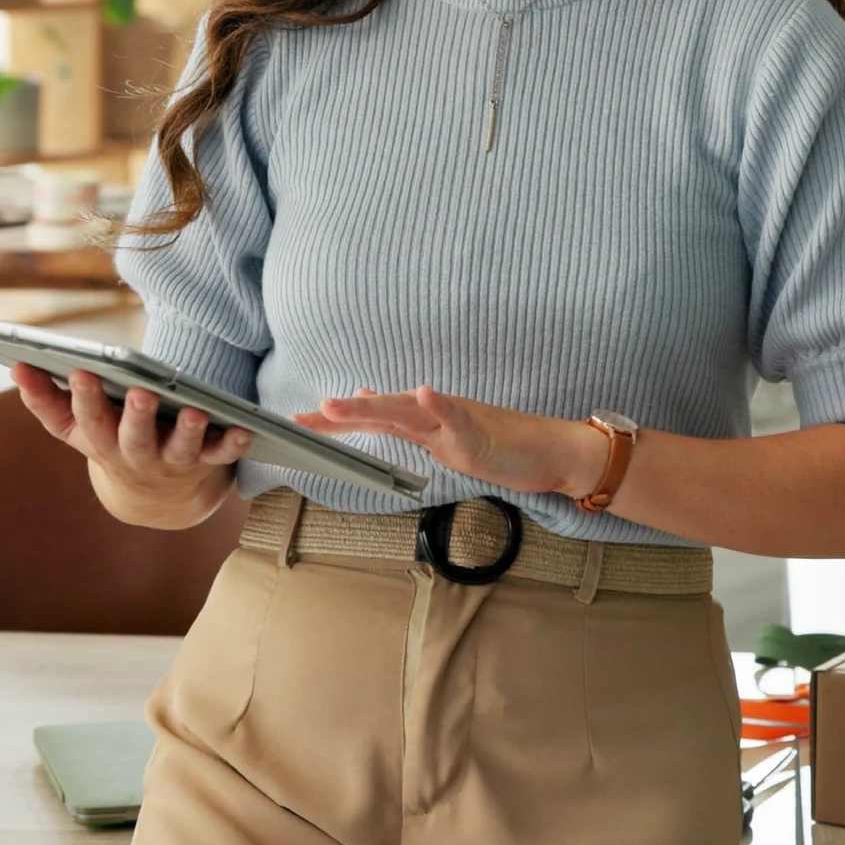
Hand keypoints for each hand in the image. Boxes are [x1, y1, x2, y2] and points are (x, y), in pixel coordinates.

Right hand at [14, 364, 250, 527]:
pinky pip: (222, 455)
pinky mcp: (206, 463)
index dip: (85, 399)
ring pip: (181, 449)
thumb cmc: (110, 444)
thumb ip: (47, 400)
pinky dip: (234, 443)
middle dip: (136, 416)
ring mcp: (173, 463)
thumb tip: (18, 367)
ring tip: (194, 411)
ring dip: (188, 431)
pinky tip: (244, 428)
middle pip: (135, 439)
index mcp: (103, 444)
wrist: (154, 499)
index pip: (89, 422)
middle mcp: (137, 457)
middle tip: (141, 391)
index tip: (82, 371)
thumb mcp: (76, 430)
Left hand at [293, 386, 609, 501]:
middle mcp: (433, 415)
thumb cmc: (498, 443)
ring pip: (410, 410)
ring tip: (340, 403)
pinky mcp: (481, 434)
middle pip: (382, 410)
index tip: (296, 422)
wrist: (548, 451)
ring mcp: (457, 422)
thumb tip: (367, 397)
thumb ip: (406, 421)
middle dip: (341, 414)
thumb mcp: (443, 436)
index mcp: (422, 421)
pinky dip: (440, 405)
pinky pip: (458, 418)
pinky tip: (425, 393)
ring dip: (374, 405)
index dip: (335, 420)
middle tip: (302, 418)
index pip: (371, 418)